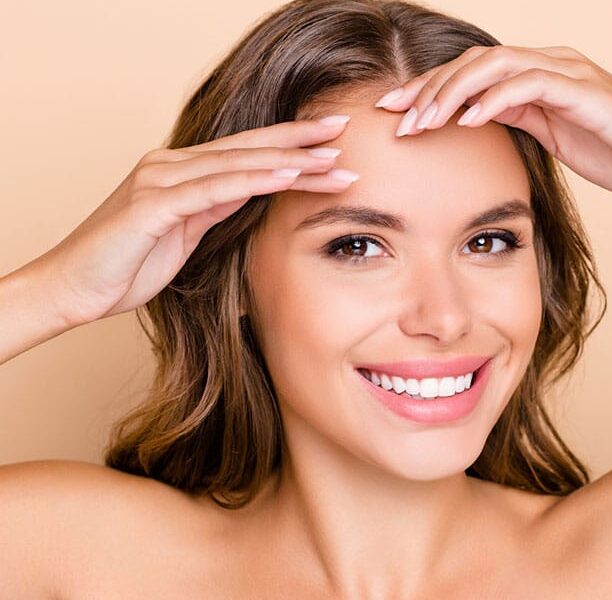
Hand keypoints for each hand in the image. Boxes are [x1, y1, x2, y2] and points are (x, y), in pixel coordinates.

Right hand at [33, 116, 357, 326]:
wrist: (73, 289)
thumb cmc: (125, 264)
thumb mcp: (184, 233)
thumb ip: (215, 207)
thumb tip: (252, 190)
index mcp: (179, 172)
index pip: (244, 153)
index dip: (288, 143)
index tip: (329, 140)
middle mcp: (171, 166)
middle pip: (247, 148)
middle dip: (299, 140)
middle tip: (343, 128)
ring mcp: (160, 181)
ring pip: (238, 164)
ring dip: (289, 161)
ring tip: (333, 159)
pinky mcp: (153, 204)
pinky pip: (214, 188)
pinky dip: (255, 180)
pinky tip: (289, 175)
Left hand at [375, 45, 611, 196]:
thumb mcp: (554, 136)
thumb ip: (519, 120)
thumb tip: (476, 120)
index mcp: (538, 75)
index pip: (471, 73)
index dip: (428, 89)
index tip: (393, 112)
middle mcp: (548, 64)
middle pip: (473, 63)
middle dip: (427, 89)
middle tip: (393, 118)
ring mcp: (568, 72)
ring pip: (493, 67)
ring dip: (451, 94)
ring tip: (421, 122)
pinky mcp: (585, 92)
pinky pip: (529, 86)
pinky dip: (494, 101)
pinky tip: (466, 121)